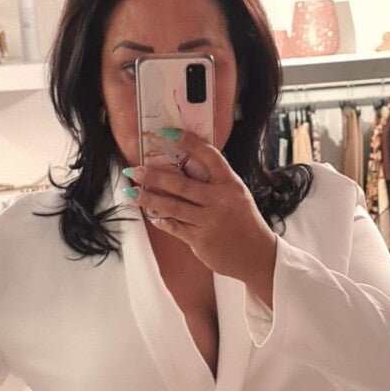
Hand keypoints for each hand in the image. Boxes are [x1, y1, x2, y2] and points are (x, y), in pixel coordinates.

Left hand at [125, 127, 278, 297]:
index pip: (210, 157)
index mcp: (231, 186)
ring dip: (149, 198)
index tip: (169, 133)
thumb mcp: (237, 197)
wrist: (257, 256)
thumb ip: (214, 184)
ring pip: (172, 207)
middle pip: (181, 185)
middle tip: (135, 170)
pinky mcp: (201, 240)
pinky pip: (174, 227)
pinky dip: (161, 220)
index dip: (190, 143)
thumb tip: (182, 169)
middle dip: (154, 176)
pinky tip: (152, 215)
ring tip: (132, 192)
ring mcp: (210, 222)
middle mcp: (221, 201)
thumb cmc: (244, 223)